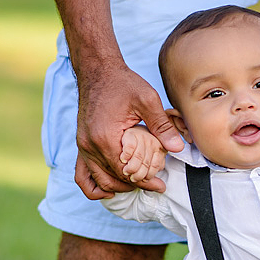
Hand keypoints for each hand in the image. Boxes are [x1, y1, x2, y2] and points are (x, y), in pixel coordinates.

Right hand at [74, 63, 183, 198]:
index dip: (145, 181)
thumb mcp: (147, 99)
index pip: (126, 172)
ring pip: (96, 181)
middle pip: (112, 179)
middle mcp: (90, 146)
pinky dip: (94, 185)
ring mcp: (82, 146)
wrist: (98, 71)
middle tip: (154, 185)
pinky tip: (111, 187)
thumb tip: (178, 148)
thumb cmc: (122, 83)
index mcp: (105, 137)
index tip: (160, 185)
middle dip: (134, 186)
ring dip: (117, 187)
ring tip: (136, 186)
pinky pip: (82, 174)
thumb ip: (162, 125)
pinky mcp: (81, 144)